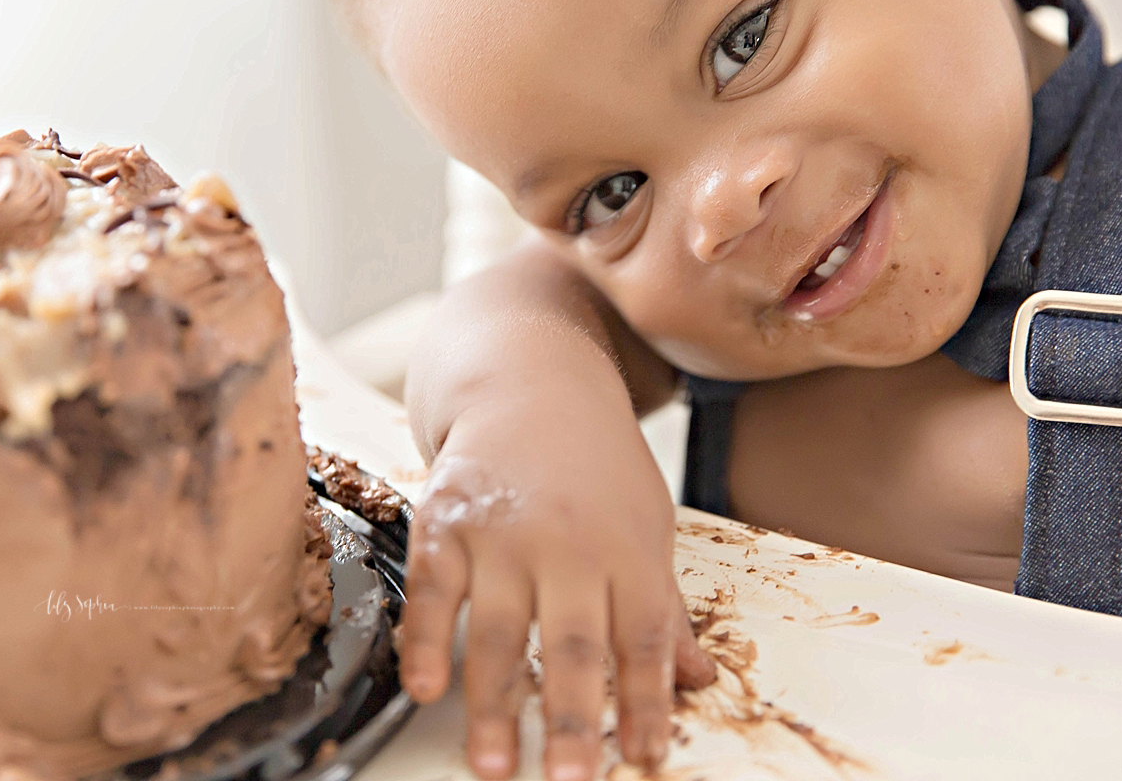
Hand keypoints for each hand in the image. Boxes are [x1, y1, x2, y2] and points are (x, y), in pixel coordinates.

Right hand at [399, 397, 716, 780]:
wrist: (529, 378)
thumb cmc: (595, 460)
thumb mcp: (648, 523)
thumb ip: (663, 607)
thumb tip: (695, 679)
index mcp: (630, 548)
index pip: (644, 639)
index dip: (646, 703)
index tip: (643, 759)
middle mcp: (569, 542)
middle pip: (576, 642)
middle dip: (575, 719)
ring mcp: (503, 531)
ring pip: (500, 630)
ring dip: (497, 704)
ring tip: (496, 765)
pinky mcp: (446, 521)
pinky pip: (433, 591)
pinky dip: (427, 641)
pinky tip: (426, 688)